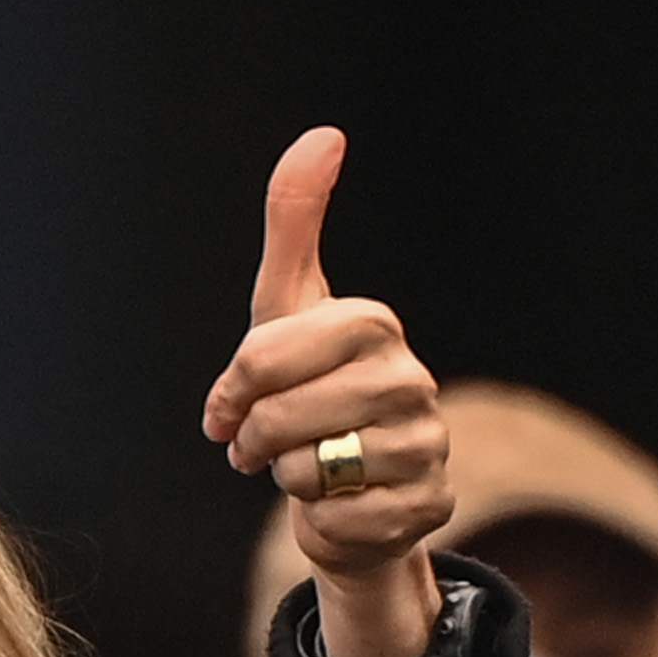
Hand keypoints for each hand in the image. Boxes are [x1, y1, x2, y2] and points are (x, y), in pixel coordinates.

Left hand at [200, 126, 449, 656]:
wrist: (351, 484)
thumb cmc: (308, 386)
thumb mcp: (287, 305)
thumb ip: (294, 220)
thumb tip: (324, 133)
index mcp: (373, 323)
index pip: (261, 360)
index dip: (230, 392)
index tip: (230, 406)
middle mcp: (412, 379)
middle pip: (280, 421)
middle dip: (256, 441)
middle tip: (264, 444)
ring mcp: (427, 446)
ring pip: (306, 475)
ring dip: (289, 480)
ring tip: (311, 465)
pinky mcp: (427, 508)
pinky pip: (335, 523)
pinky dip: (319, 523)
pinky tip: (340, 503)